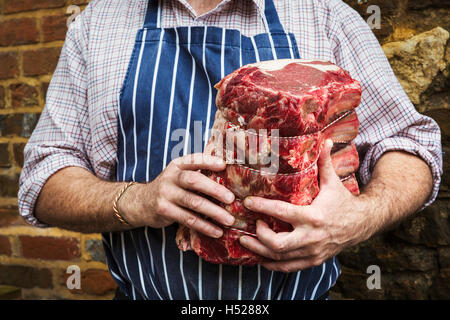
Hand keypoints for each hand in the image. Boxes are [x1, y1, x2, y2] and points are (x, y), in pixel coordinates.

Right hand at [122, 153, 234, 237]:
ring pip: (193, 203)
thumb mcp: (179, 175)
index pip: (194, 160)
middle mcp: (170, 177)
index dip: (209, 161)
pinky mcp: (164, 211)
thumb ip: (198, 172)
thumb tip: (229, 173)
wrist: (141, 202)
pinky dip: (204, 226)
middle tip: (231, 199)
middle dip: (215, 189)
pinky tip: (216, 231)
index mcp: (177, 165)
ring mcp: (166, 194)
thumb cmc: (170, 187)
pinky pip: (188, 219)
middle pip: (194, 180)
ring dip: (213, 212)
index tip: (224, 165)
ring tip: (229, 220)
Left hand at [239, 139, 370, 272]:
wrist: (363, 225)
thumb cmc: (343, 201)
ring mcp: (312, 252)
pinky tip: (260, 257)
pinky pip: (288, 268)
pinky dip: (272, 264)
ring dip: (259, 251)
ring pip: (280, 258)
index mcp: (314, 216)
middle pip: (278, 244)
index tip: (247, 202)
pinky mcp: (313, 261)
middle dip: (259, 236)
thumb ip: (325, 162)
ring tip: (245, 241)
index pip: (282, 213)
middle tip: (249, 225)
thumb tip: (325, 140)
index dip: (262, 208)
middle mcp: (312, 237)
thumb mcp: (333, 182)